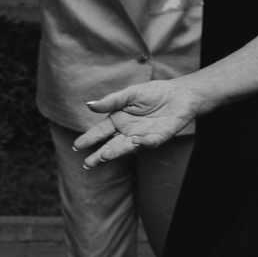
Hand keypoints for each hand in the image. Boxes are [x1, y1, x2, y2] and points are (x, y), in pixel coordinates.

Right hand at [73, 78, 201, 165]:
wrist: (180, 94)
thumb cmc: (154, 93)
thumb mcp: (129, 94)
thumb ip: (111, 101)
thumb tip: (89, 105)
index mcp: (118, 120)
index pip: (100, 131)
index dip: (89, 138)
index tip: (77, 146)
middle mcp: (128, 131)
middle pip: (111, 145)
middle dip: (99, 154)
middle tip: (88, 163)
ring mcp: (143, 136)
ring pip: (127, 147)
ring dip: (117, 152)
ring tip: (104, 157)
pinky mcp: (159, 138)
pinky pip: (150, 142)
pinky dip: (144, 143)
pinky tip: (135, 142)